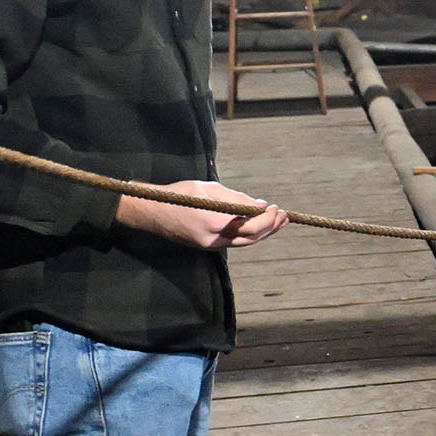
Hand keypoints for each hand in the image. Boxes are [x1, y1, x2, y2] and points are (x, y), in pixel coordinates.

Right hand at [116, 181, 286, 248]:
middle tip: (284, 215)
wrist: (152, 212)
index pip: (250, 226)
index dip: (266, 218)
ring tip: (278, 221)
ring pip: (243, 243)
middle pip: (250, 239)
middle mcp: (213, 239)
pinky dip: (248, 234)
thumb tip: (260, 205)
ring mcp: (209, 245)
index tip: (274, 206)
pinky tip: (256, 224)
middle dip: (270, 227)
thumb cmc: (179, 195)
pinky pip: (233, 241)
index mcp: (214, 222)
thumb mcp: (208, 189)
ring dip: (262, 233)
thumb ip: (235, 198)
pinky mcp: (206, 246)